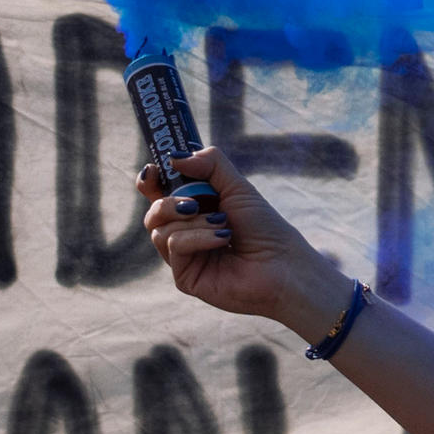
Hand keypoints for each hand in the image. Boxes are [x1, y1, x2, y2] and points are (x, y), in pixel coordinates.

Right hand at [139, 149, 345, 337]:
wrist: (283, 264)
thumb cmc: (264, 229)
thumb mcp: (237, 186)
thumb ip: (209, 163)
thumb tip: (173, 156)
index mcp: (193, 212)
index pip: (158, 194)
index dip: (150, 180)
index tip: (155, 169)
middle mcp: (184, 235)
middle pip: (153, 212)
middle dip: (168, 202)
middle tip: (193, 203)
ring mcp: (183, 259)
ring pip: (160, 229)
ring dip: (193, 221)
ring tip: (223, 223)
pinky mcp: (185, 277)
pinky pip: (174, 246)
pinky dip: (198, 237)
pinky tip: (222, 239)